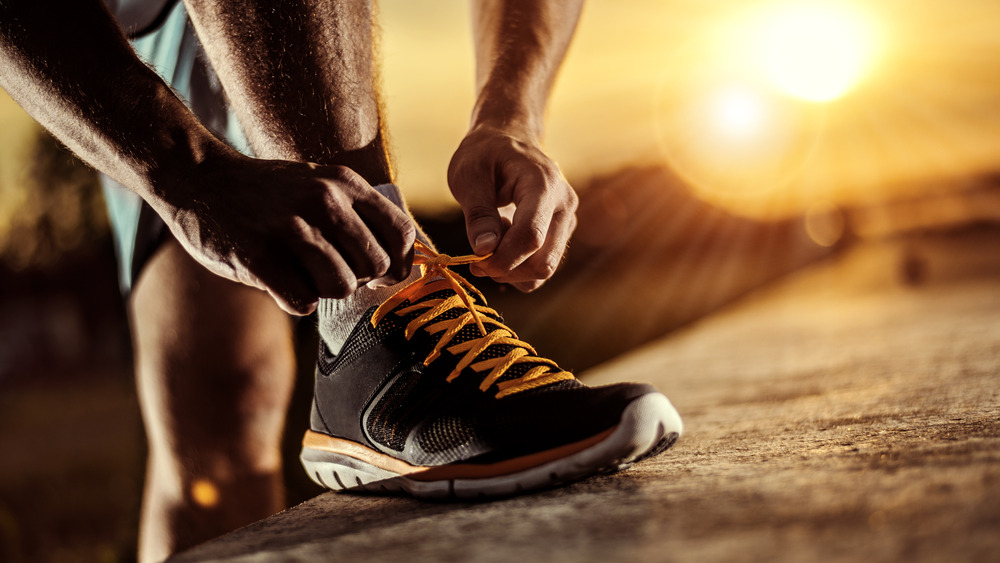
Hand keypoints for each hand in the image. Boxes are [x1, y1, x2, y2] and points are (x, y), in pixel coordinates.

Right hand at [158, 152, 414, 314]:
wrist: (200, 181)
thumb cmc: (271, 194)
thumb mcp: (321, 184)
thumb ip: (358, 216)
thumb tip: (398, 267)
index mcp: (344, 183)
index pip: (401, 234)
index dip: (397, 264)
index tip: (379, 274)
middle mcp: (323, 200)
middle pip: (374, 267)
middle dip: (357, 278)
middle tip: (330, 270)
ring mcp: (289, 228)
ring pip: (342, 287)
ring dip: (324, 290)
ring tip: (302, 272)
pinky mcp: (258, 257)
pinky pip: (303, 302)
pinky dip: (294, 300)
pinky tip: (279, 279)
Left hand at [447, 124, 577, 291]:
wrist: (507, 139)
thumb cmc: (484, 153)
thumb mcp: (468, 175)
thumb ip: (478, 213)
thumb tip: (484, 250)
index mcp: (544, 185)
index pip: (531, 237)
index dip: (502, 259)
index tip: (475, 262)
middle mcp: (564, 205)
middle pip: (543, 262)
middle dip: (507, 270)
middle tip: (478, 259)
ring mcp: (566, 221)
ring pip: (543, 269)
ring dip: (511, 269)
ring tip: (492, 238)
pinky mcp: (561, 233)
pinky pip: (541, 266)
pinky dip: (518, 266)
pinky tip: (504, 240)